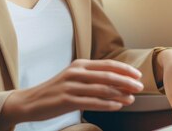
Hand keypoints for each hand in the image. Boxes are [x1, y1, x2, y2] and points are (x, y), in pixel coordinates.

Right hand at [0, 59, 143, 129]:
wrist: (30, 102)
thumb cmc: (55, 91)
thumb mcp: (73, 77)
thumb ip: (91, 76)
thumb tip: (116, 81)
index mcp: (79, 64)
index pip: (107, 64)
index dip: (124, 69)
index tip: (138, 75)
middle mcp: (76, 72)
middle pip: (108, 76)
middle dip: (127, 81)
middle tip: (140, 87)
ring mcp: (71, 86)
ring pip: (102, 89)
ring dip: (120, 94)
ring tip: (132, 98)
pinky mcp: (67, 100)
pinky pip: (92, 102)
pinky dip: (107, 104)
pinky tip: (117, 106)